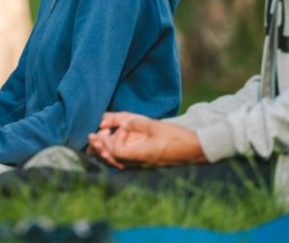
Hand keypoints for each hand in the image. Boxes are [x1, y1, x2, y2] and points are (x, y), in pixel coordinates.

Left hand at [87, 112, 205, 169]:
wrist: (196, 149)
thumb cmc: (178, 137)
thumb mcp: (156, 126)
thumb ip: (137, 124)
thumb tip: (121, 124)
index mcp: (141, 155)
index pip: (115, 152)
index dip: (107, 142)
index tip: (104, 130)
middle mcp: (140, 163)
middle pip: (112, 161)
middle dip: (100, 150)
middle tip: (92, 137)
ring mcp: (142, 165)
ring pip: (117, 164)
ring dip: (105, 154)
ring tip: (96, 143)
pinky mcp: (145, 163)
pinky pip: (125, 163)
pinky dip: (114, 156)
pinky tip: (110, 146)